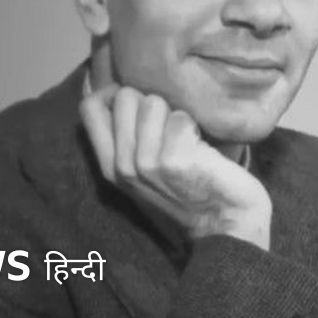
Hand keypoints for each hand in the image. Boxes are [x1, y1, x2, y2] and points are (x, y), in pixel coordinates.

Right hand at [79, 85, 271, 249]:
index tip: (138, 101)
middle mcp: (123, 166)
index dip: (113, 92)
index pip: (90, 108)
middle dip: (152, 102)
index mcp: (111, 167)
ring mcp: (146, 164)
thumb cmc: (191, 193)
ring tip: (186, 141)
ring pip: (153, 102)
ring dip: (175, 115)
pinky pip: (181, 117)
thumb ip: (128, 140)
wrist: (226, 226)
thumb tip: (121, 92)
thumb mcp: (145, 173)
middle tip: (169, 128)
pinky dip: (195, 127)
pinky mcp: (174, 160)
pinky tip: (201, 149)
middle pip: (124, 97)